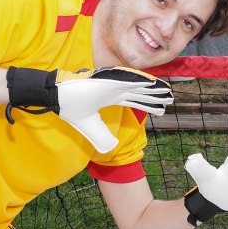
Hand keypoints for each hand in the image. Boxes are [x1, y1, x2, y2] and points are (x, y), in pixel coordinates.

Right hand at [6, 66, 171, 151]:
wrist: (57, 98)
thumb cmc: (70, 107)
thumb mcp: (91, 127)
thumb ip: (102, 136)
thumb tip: (112, 148)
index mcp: (111, 97)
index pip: (135, 101)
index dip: (149, 105)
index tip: (162, 109)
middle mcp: (114, 90)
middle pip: (140, 93)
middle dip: (156, 98)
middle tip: (171, 100)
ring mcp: (112, 84)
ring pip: (138, 87)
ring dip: (154, 90)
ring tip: (168, 92)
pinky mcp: (107, 81)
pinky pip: (128, 80)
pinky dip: (141, 81)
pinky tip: (154, 84)